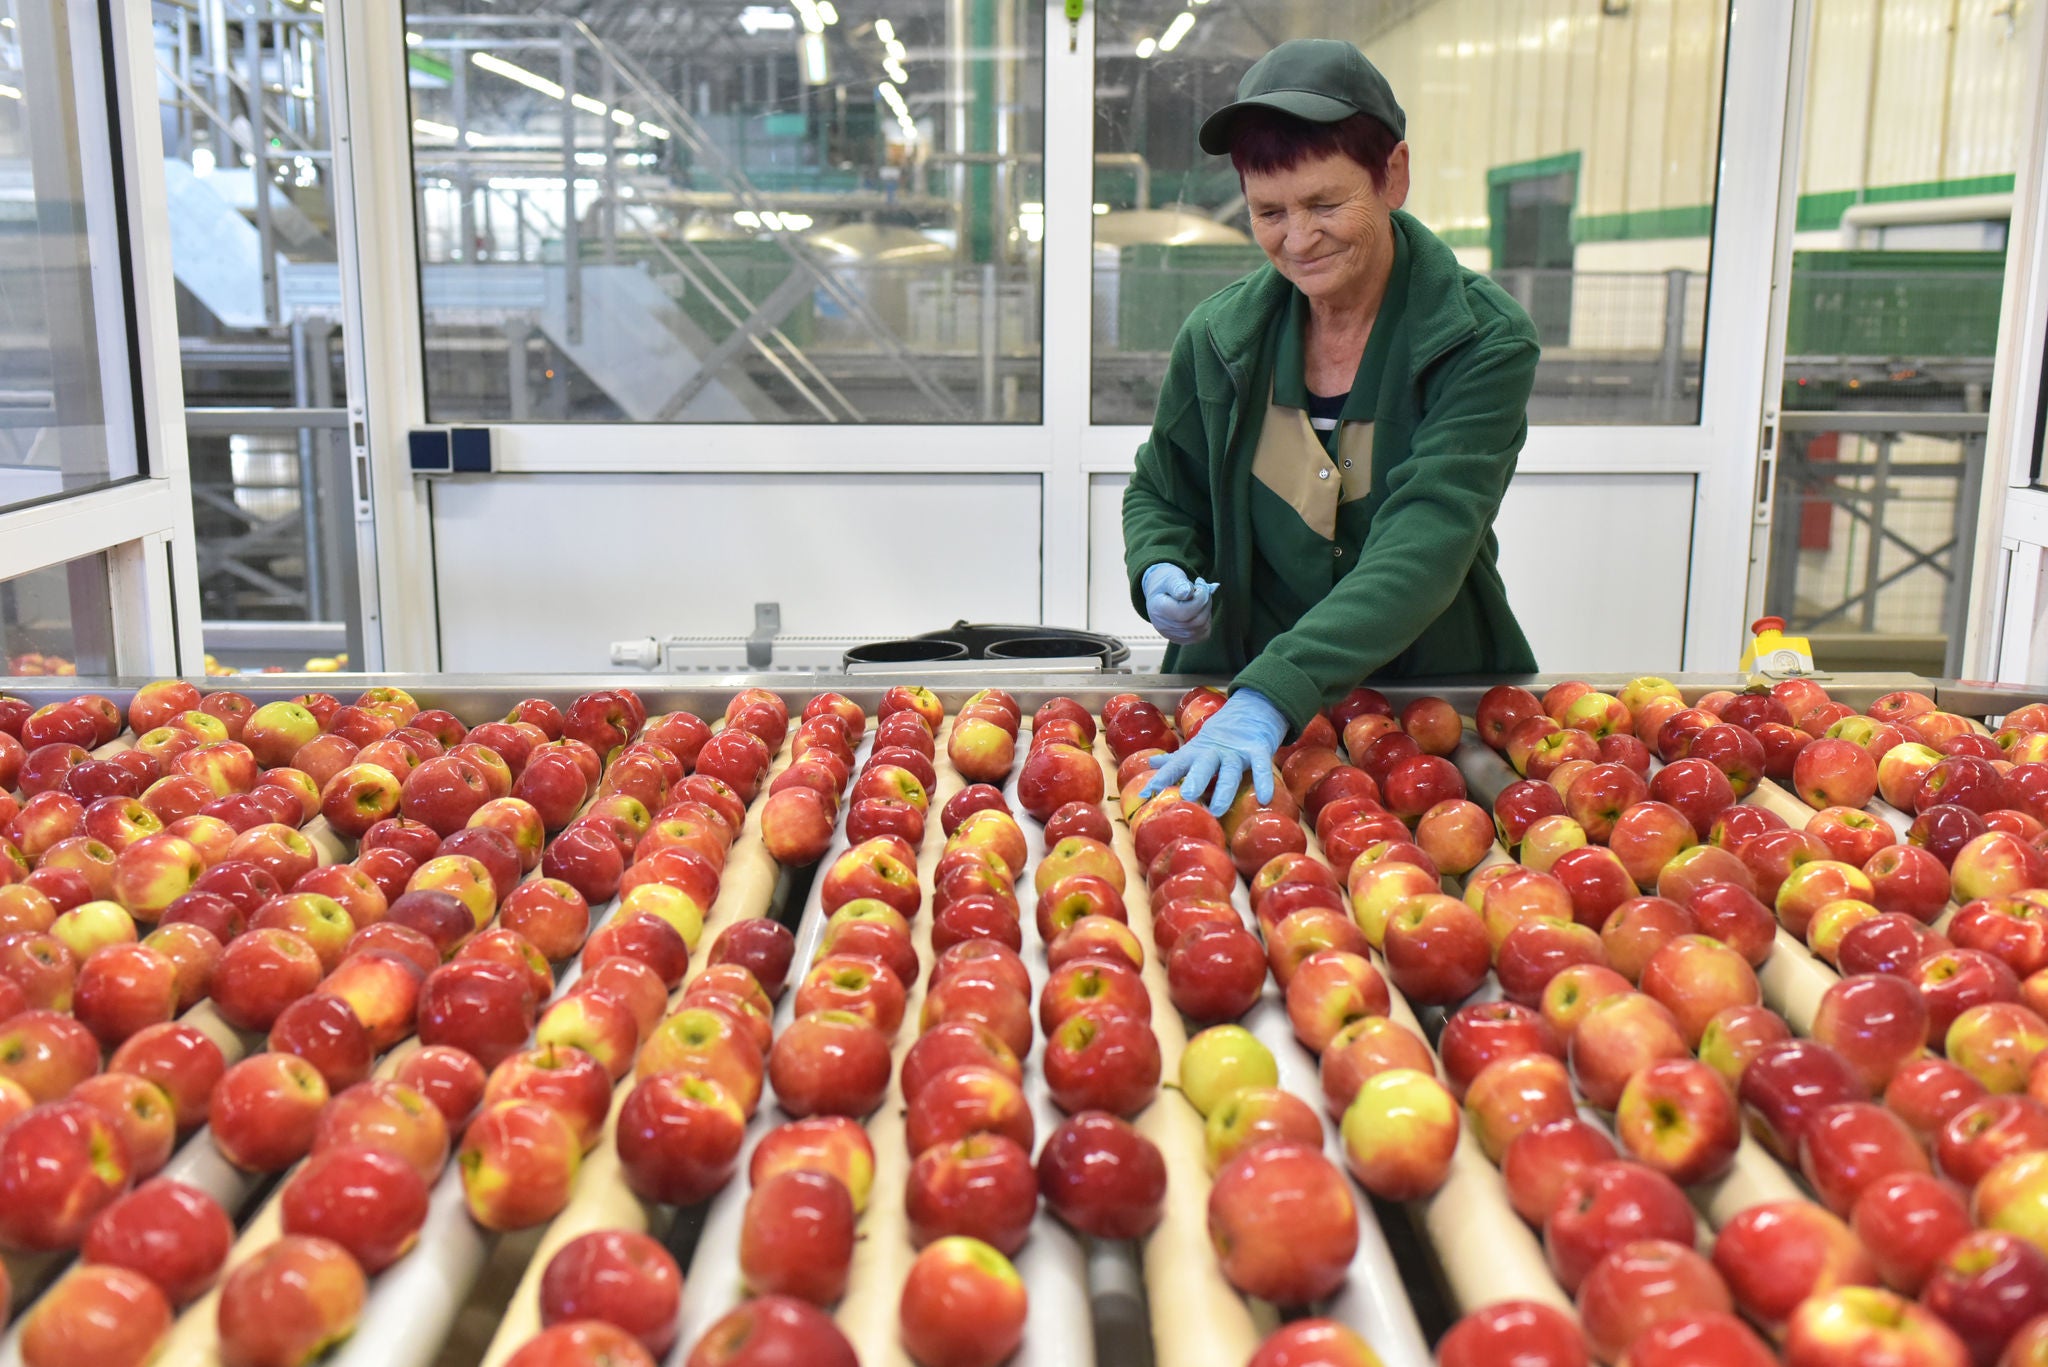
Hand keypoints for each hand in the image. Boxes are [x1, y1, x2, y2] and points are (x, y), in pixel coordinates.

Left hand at [1139, 689, 1286, 817]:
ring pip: (1230, 771)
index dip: (1162, 778)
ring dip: (1224, 790)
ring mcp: (1237, 750)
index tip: (1147, 793)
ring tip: (1218, 810)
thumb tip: (1151, 765)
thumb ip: (1176, 759)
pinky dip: (1263, 781)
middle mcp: (1214, 751)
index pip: (1176, 764)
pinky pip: (1261, 767)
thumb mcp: (1197, 746)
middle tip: (1186, 797)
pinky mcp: (1258, 749)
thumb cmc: (1221, 736)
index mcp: (1197, 751)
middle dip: (1194, 780)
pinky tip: (1265, 798)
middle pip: (1202, 766)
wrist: (1252, 708)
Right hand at [1141, 563, 1217, 644]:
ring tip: (1200, 597)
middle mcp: (1164, 626)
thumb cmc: (1166, 584)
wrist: (1159, 594)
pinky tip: (1199, 609)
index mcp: (1158, 609)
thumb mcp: (1170, 578)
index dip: (1199, 598)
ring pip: (1202, 627)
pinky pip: (1203, 634)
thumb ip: (1178, 584)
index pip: (1185, 612)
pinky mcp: (1183, 639)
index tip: (1200, 583)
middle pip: (1196, 621)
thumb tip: (1187, 593)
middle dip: (1205, 602)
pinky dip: (1207, 620)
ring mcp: (1173, 636)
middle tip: (1202, 589)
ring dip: (1207, 610)